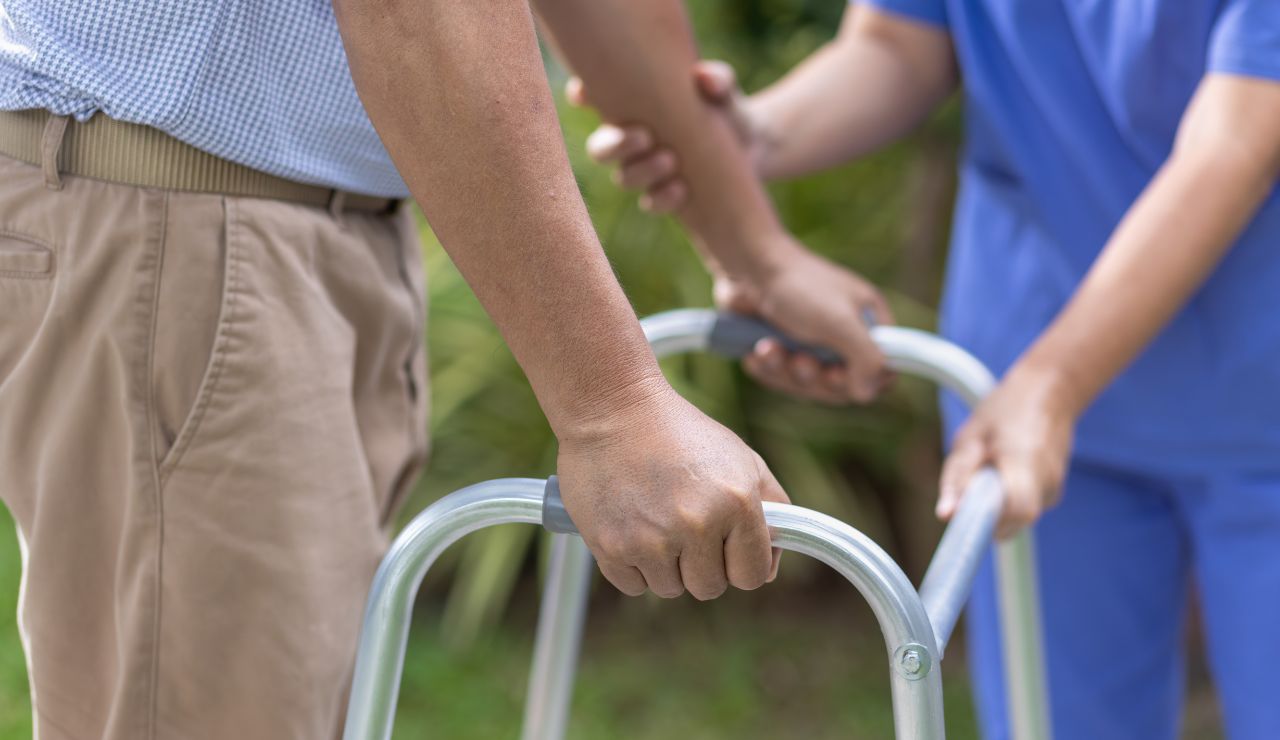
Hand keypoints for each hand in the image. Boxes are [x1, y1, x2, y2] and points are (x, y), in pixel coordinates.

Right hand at [556, 382, 788, 599]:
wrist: (612, 408)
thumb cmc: (680, 433)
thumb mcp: (741, 459)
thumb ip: (771, 509)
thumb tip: (770, 566)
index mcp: (737, 502)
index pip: (752, 576)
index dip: (740, 563)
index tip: (726, 546)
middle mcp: (696, 524)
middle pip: (709, 588)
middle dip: (701, 564)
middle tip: (683, 523)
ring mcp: (651, 539)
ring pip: (670, 588)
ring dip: (665, 564)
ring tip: (654, 517)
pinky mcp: (611, 546)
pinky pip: (633, 585)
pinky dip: (632, 564)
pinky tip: (629, 523)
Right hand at [568, 61, 769, 211]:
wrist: (754, 146)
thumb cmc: (727, 108)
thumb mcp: (725, 89)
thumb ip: (717, 79)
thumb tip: (703, 78)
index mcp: (635, 108)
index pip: (595, 99)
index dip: (581, 95)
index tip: (583, 94)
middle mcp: (632, 141)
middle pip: (600, 148)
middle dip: (615, 145)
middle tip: (644, 136)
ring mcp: (646, 171)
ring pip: (624, 178)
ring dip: (642, 171)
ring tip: (671, 160)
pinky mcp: (666, 196)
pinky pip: (651, 203)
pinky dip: (662, 197)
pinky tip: (682, 188)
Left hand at [717, 239, 894, 402]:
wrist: (748, 266)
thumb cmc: (800, 286)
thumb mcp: (841, 321)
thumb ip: (866, 358)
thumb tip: (867, 394)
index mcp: (867, 324)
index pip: (882, 370)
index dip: (864, 383)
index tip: (839, 375)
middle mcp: (843, 335)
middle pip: (839, 386)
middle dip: (814, 377)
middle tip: (800, 360)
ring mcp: (810, 343)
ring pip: (806, 384)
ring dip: (784, 370)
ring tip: (769, 347)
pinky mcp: (780, 348)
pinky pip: (779, 378)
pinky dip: (766, 367)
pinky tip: (756, 350)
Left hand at [937, 362, 1079, 538]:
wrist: (1051, 392)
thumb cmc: (1004, 410)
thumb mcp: (970, 437)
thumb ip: (958, 477)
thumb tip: (945, 515)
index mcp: (1027, 464)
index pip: (1014, 513)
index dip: (987, 522)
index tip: (963, 514)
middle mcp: (1047, 483)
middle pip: (1013, 523)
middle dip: (985, 517)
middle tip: (969, 488)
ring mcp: (1054, 489)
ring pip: (1017, 519)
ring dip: (996, 507)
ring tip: (988, 471)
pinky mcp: (1053, 492)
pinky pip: (1024, 508)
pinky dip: (1008, 499)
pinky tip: (1003, 472)